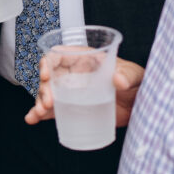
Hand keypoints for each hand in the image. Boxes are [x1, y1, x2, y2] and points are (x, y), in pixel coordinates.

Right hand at [25, 58, 144, 127]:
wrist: (141, 107)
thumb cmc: (137, 84)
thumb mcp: (135, 76)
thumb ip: (128, 75)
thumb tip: (118, 80)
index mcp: (86, 60)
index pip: (60, 54)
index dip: (49, 61)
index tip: (46, 74)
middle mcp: (75, 75)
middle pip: (51, 77)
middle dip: (43, 88)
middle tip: (48, 102)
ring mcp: (73, 93)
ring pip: (49, 94)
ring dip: (39, 101)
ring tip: (38, 114)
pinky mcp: (74, 109)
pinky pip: (54, 111)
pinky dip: (41, 114)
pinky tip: (32, 119)